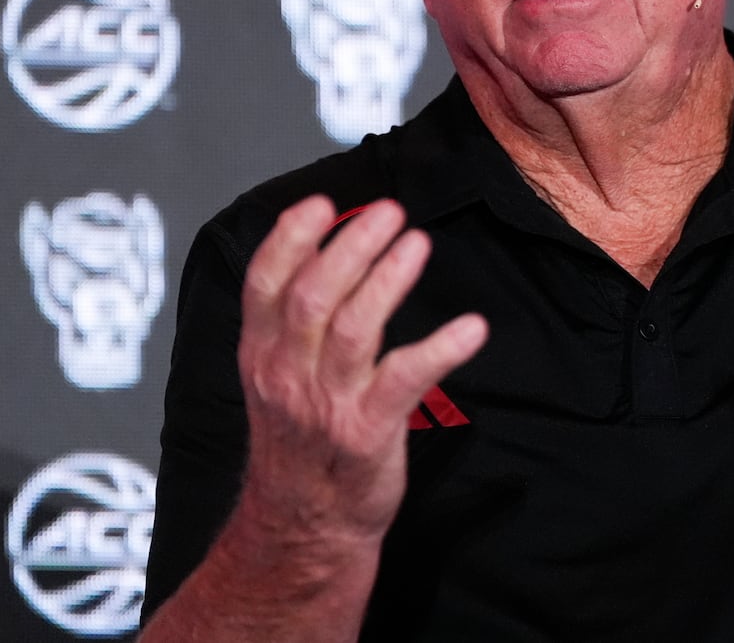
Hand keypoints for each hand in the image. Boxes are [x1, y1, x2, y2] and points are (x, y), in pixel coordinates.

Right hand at [233, 195, 487, 548]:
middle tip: (388, 211)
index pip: (265, 284)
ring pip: (354, 328)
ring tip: (418, 244)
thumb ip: (288, 323)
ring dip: (389, 279)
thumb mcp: (274, 380)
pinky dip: (441, 348)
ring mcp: (327, 404)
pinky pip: (407, 379)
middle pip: (314, 295)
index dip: (290, 238)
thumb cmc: (300, 445)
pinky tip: (472, 328)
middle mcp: (288, 374)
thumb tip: (322, 251)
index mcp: (261, 356)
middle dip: (351, 245)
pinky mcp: (368, 432)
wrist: (304, 529)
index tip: (322, 204)